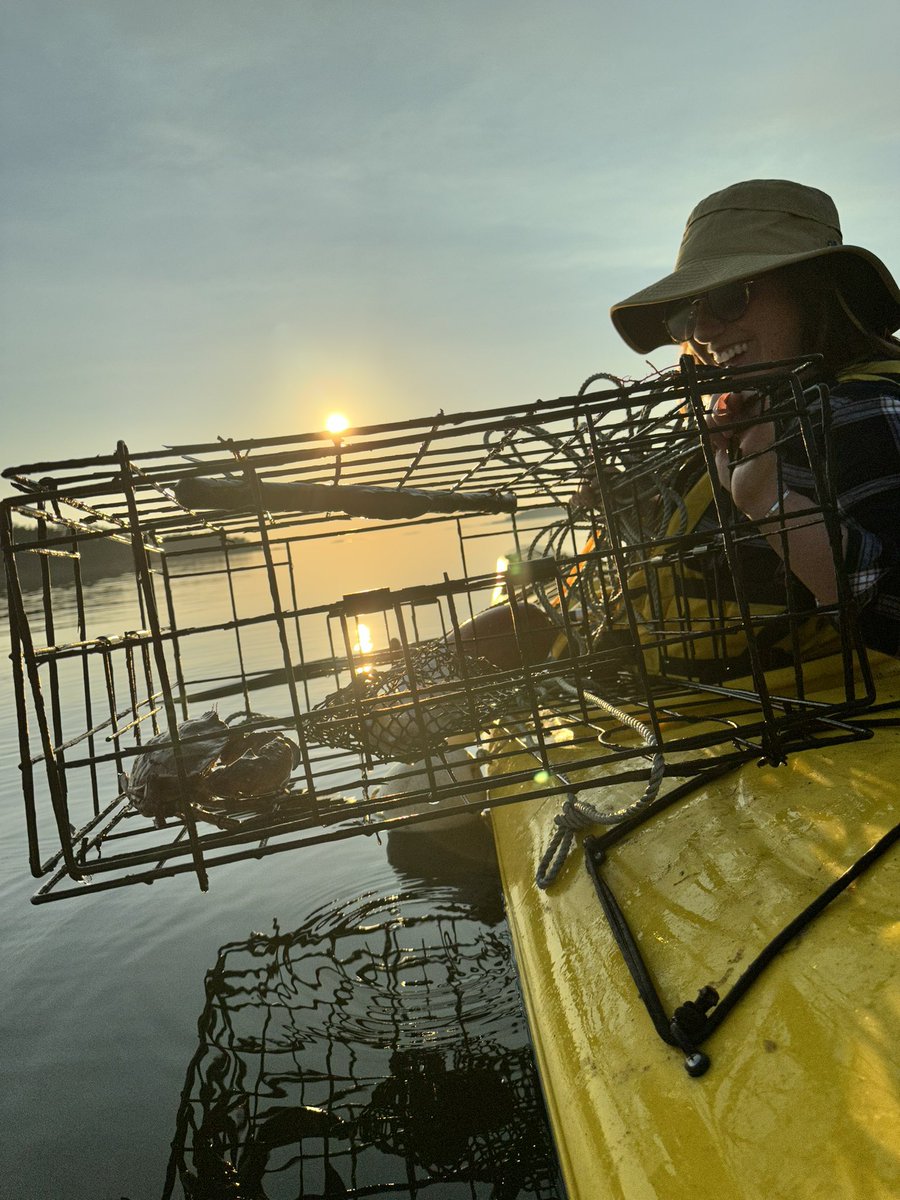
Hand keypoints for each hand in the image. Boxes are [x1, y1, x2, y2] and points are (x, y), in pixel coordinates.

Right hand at [706, 391, 779, 518]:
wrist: (751, 496)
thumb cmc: (760, 475)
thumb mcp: (762, 448)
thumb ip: (759, 424)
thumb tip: (762, 398)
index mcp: (759, 417)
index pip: (746, 392)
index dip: (734, 395)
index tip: (730, 411)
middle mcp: (745, 419)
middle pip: (726, 396)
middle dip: (719, 410)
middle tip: (726, 431)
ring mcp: (731, 428)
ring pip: (714, 410)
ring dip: (712, 423)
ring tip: (723, 441)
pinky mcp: (719, 439)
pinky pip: (708, 426)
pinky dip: (708, 433)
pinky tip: (718, 446)